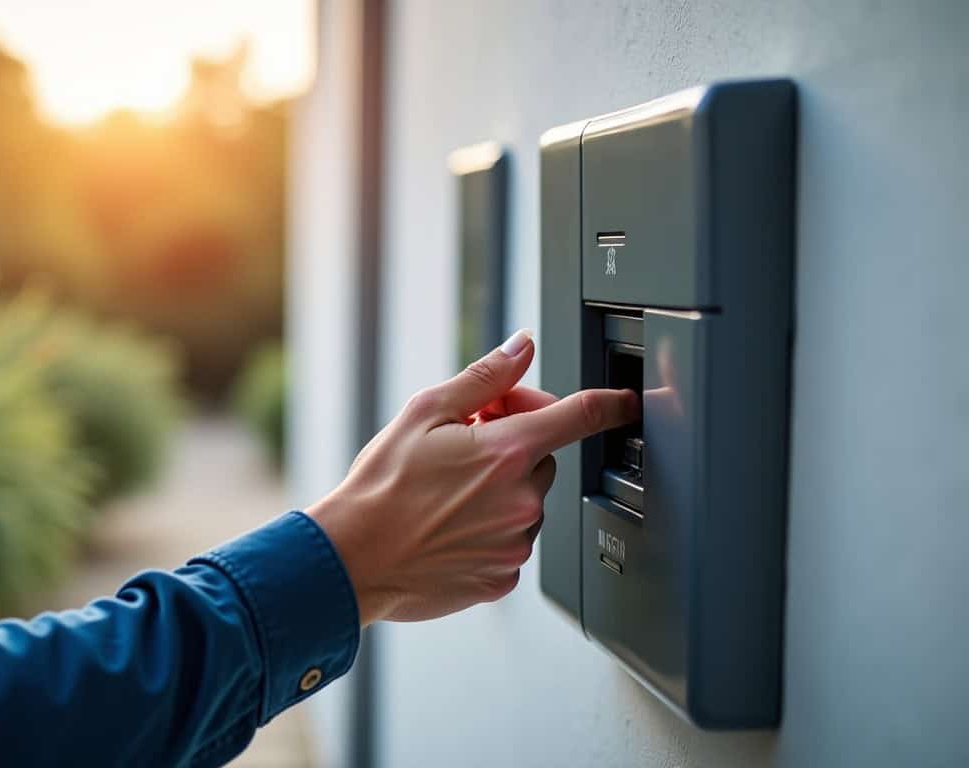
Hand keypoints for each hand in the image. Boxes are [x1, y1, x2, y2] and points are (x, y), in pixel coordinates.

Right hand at [308, 329, 639, 624]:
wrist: (352, 557)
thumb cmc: (380, 486)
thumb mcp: (425, 412)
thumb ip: (485, 378)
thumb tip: (521, 347)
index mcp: (506, 452)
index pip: (579, 417)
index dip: (610, 404)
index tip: (626, 402)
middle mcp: (522, 500)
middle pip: (542, 458)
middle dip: (511, 446)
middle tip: (463, 446)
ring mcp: (515, 544)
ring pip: (526, 503)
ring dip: (500, 492)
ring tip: (446, 493)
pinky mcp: (502, 577)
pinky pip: (510, 543)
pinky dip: (489, 533)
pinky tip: (448, 527)